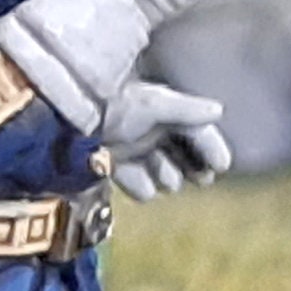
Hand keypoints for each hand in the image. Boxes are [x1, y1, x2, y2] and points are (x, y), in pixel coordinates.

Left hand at [100, 77, 231, 200]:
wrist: (68, 124)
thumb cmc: (114, 106)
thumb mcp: (153, 104)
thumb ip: (186, 110)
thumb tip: (218, 110)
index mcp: (163, 111)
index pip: (197, 129)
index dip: (211, 146)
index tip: (222, 166)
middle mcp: (151, 132)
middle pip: (185, 155)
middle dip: (195, 167)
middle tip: (202, 179)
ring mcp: (134, 153)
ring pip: (165, 174)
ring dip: (168, 176)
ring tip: (168, 178)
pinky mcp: (116, 171)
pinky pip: (140, 187)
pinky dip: (141, 186)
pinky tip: (142, 185)